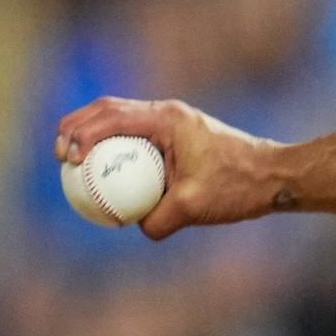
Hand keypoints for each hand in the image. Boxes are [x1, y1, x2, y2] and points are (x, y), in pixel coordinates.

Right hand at [55, 97, 281, 239]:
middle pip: (109, 109)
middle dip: (77, 127)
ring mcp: (174, 123)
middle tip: (59, 155)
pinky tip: (107, 174)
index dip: (82, 134)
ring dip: (93, 133)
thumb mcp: (193, 207)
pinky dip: (116, 147)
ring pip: (121, 118)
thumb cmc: (239, 186)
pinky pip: (137, 136)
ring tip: (72, 160)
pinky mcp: (179, 136)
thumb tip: (135, 226)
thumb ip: (158, 219)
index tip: (69, 160)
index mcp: (168, 120)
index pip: (112, 117)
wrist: (275, 177)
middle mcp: (169, 114)